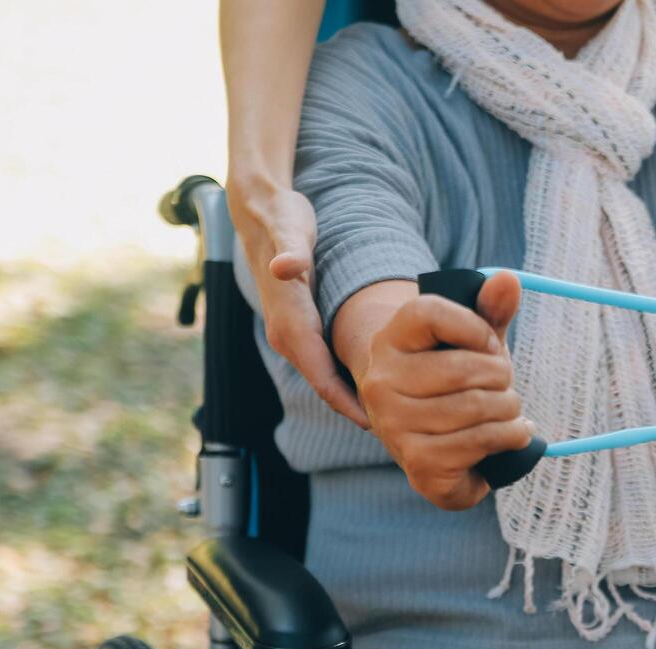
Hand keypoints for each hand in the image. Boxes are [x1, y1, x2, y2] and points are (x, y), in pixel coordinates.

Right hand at [230, 178, 369, 428]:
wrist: (259, 210)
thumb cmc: (281, 220)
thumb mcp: (289, 230)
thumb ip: (291, 251)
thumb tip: (285, 267)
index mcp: (289, 324)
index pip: (320, 378)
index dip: (349, 404)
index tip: (378, 426)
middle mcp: (286, 335)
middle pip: (326, 385)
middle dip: (357, 410)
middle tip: (396, 431)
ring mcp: (291, 333)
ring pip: (326, 377)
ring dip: (354, 398)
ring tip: (393, 417)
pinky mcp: (299, 327)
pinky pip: (324, 362)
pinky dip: (347, 379)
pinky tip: (377, 384)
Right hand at [355, 272, 531, 509]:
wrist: (437, 441)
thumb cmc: (457, 382)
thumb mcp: (473, 342)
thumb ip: (490, 311)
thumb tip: (508, 280)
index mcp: (389, 340)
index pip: (430, 313)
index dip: (476, 328)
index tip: (490, 344)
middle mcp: (381, 381)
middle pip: (464, 368)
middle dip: (502, 376)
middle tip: (504, 384)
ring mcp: (394, 424)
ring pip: (477, 407)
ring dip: (511, 408)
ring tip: (509, 410)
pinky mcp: (418, 462)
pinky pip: (479, 441)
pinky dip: (510, 436)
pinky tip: (512, 434)